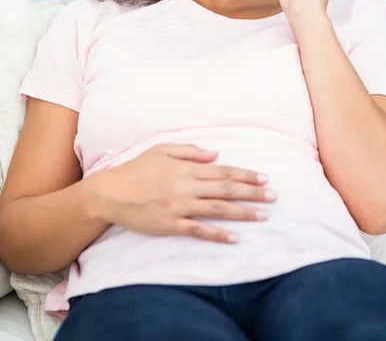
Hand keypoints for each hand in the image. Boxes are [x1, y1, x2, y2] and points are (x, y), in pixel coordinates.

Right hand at [87, 143, 275, 243]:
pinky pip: (199, 230)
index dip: (246, 175)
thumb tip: (216, 154)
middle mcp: (186, 186)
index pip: (223, 171)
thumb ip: (190, 151)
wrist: (110, 193)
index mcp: (186, 168)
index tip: (264, 178)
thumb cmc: (136, 169)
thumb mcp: (161, 150)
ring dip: (243, 212)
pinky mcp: (171, 225)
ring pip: (218, 209)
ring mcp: (180, 207)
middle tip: (274, 196)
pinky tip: (235, 237)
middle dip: (253, 193)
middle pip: (226, 189)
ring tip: (264, 215)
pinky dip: (218, 234)